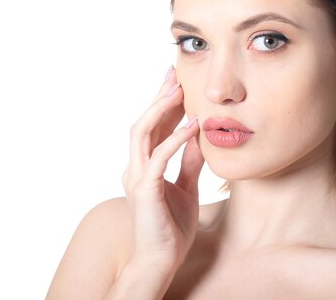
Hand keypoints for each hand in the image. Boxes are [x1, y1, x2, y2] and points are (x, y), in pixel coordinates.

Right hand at [122, 66, 203, 273]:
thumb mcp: (187, 188)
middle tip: (174, 73)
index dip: (163, 103)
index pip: (153, 128)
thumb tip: (200, 137)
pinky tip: (192, 126)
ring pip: (142, 133)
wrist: (162, 261)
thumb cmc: (172, 228)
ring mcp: (137, 178)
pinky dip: (175, 139)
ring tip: (179, 91)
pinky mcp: (144, 190)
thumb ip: (190, 163)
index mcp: (145, 167)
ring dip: (161, 110)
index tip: (177, 81)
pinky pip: (158, 158)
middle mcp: (136, 168)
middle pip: (144, 122)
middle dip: (159, 97)